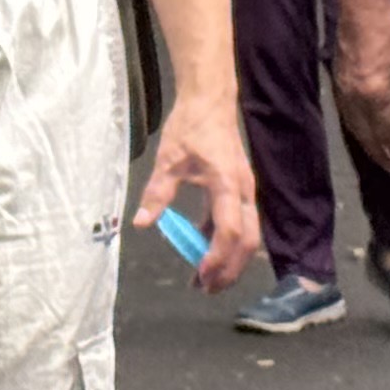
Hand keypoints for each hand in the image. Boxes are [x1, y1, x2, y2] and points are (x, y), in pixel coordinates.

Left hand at [135, 83, 262, 293]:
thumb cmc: (191, 127)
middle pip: (248, 241)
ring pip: (247, 235)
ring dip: (229, 259)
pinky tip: (201, 249)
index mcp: (227, 185)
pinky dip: (223, 241)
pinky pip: (237, 222)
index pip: (230, 230)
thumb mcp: (168, 159)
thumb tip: (141, 223)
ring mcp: (243, 191)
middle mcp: (242, 191)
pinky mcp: (237, 189)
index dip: (218, 257)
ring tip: (204, 279)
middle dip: (231, 269)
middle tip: (207, 289)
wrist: (210, 101)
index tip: (200, 274)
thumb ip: (158, 193)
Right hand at [334, 0, 389, 175]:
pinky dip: (354, 128)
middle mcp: (355, 97)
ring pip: (353, 125)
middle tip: (389, 168)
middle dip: (378, 152)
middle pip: (366, 132)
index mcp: (374, 92)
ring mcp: (342, 91)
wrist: (359, 11)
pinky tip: (361, 132)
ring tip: (376, 156)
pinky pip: (346, 114)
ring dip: (365, 143)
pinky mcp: (337, 84)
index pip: (386, 128)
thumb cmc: (389, 34)